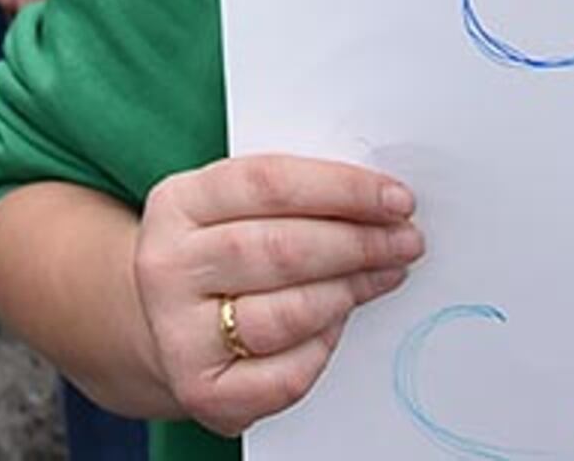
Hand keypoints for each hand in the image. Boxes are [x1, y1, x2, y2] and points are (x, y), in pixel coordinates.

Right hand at [131, 154, 425, 437]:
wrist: (167, 330)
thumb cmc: (219, 263)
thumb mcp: (232, 211)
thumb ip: (291, 200)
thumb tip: (378, 202)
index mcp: (176, 204)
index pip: (267, 183)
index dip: (340, 189)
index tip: (396, 199)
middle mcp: (167, 266)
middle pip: (280, 248)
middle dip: (357, 244)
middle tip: (405, 242)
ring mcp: (179, 333)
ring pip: (287, 313)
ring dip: (349, 292)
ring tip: (383, 276)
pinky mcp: (203, 391)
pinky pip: (287, 373)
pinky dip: (324, 347)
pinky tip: (338, 325)